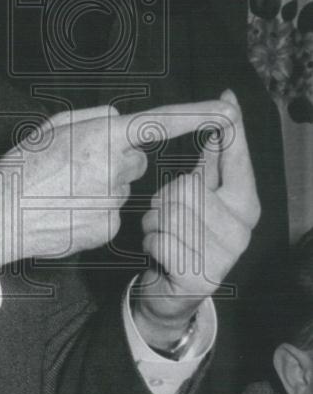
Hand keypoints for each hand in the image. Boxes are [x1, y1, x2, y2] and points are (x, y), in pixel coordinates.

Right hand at [0, 98, 237, 268]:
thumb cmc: (21, 167)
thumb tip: (119, 119)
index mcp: (102, 137)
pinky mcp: (108, 228)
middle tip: (77, 168)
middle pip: (136, 161)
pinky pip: (111, 214)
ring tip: (65, 192)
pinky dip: (94, 212)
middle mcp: (114, 168)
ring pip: (121, 190)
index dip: (195, 116)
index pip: (160, 123)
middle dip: (116, 162)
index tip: (225, 112)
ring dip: (101, 188)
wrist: (0, 215)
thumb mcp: (52, 127)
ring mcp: (113, 201)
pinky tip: (67, 212)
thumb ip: (93, 119)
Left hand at [132, 90, 260, 348]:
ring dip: (154, 221)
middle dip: (164, 197)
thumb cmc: (185, 236)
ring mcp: (223, 257)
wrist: (173, 293)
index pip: (237, 159)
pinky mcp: (198, 278)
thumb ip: (214, 159)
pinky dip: (149, 243)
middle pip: (186, 186)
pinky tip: (161, 254)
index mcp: (245, 204)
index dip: (230, 129)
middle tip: (168, 214)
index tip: (226, 100)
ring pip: (169, 212)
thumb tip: (225, 109)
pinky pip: (158, 240)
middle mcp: (242, 230)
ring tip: (164, 233)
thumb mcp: (202, 195)